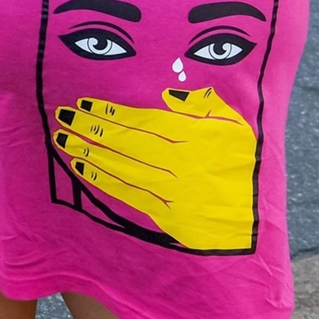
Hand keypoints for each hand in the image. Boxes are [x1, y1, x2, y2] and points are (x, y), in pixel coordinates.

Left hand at [51, 87, 256, 251]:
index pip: (142, 122)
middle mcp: (180, 164)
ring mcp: (172, 191)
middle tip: (63, 116)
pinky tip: (81, 168)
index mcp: (195, 138)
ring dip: (90, 152)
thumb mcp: (237, 126)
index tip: (84, 103)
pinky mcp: (166, 214)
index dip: (110, 112)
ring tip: (63, 138)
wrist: (256, 224)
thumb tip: (171, 94)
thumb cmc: (247, 165)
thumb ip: (205, 105)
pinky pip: (128, 194)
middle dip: (91, 129)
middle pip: (125, 142)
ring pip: (121, 167)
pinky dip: (102, 180)